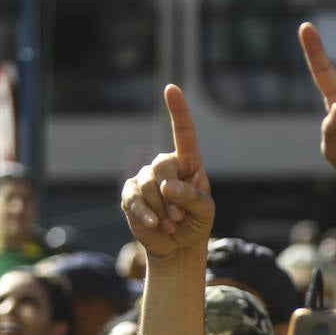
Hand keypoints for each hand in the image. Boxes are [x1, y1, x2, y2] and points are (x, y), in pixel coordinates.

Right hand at [120, 85, 213, 259]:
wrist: (178, 246)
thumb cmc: (196, 223)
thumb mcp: (205, 212)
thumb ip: (193, 197)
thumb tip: (166, 185)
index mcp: (189, 163)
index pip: (184, 133)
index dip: (178, 111)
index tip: (171, 88)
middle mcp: (165, 165)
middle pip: (161, 167)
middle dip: (171, 197)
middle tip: (180, 218)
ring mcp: (145, 178)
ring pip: (147, 185)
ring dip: (161, 209)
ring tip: (171, 224)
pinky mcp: (130, 194)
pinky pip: (132, 198)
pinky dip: (145, 214)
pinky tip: (154, 225)